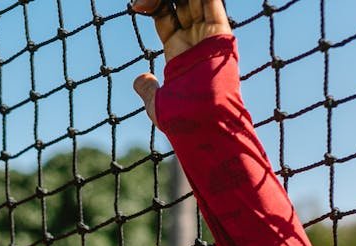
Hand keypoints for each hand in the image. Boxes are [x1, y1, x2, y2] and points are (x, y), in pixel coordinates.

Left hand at [130, 0, 231, 124]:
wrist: (201, 123)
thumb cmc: (180, 120)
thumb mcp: (157, 103)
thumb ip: (148, 90)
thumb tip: (141, 81)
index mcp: (179, 52)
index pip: (165, 17)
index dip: (152, 7)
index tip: (137, 6)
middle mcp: (195, 40)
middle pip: (180, 3)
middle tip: (143, 2)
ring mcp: (207, 34)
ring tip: (157, 0)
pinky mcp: (219, 31)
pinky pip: (211, 0)